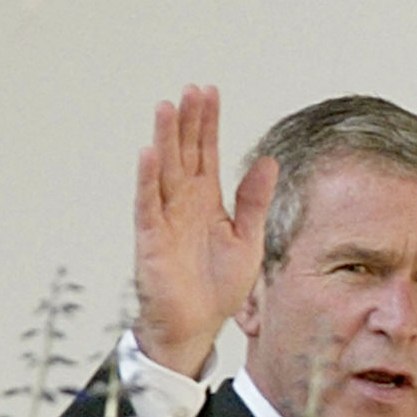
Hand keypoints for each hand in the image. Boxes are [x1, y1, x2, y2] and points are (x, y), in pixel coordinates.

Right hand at [133, 85, 277, 377]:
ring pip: (165, 170)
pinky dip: (148, 179)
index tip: (210, 93)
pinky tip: (149, 153)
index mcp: (209, 202)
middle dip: (188, 122)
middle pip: (185, 153)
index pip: (207, 153)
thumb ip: (255, 203)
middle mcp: (185, 203)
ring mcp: (166, 217)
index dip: (208, 124)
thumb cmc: (219, 288)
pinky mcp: (151, 238)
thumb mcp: (247, 242)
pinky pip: (148, 203)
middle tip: (191, 90)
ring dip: (165, 138)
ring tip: (167, 107)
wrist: (197, 326)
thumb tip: (269, 163)